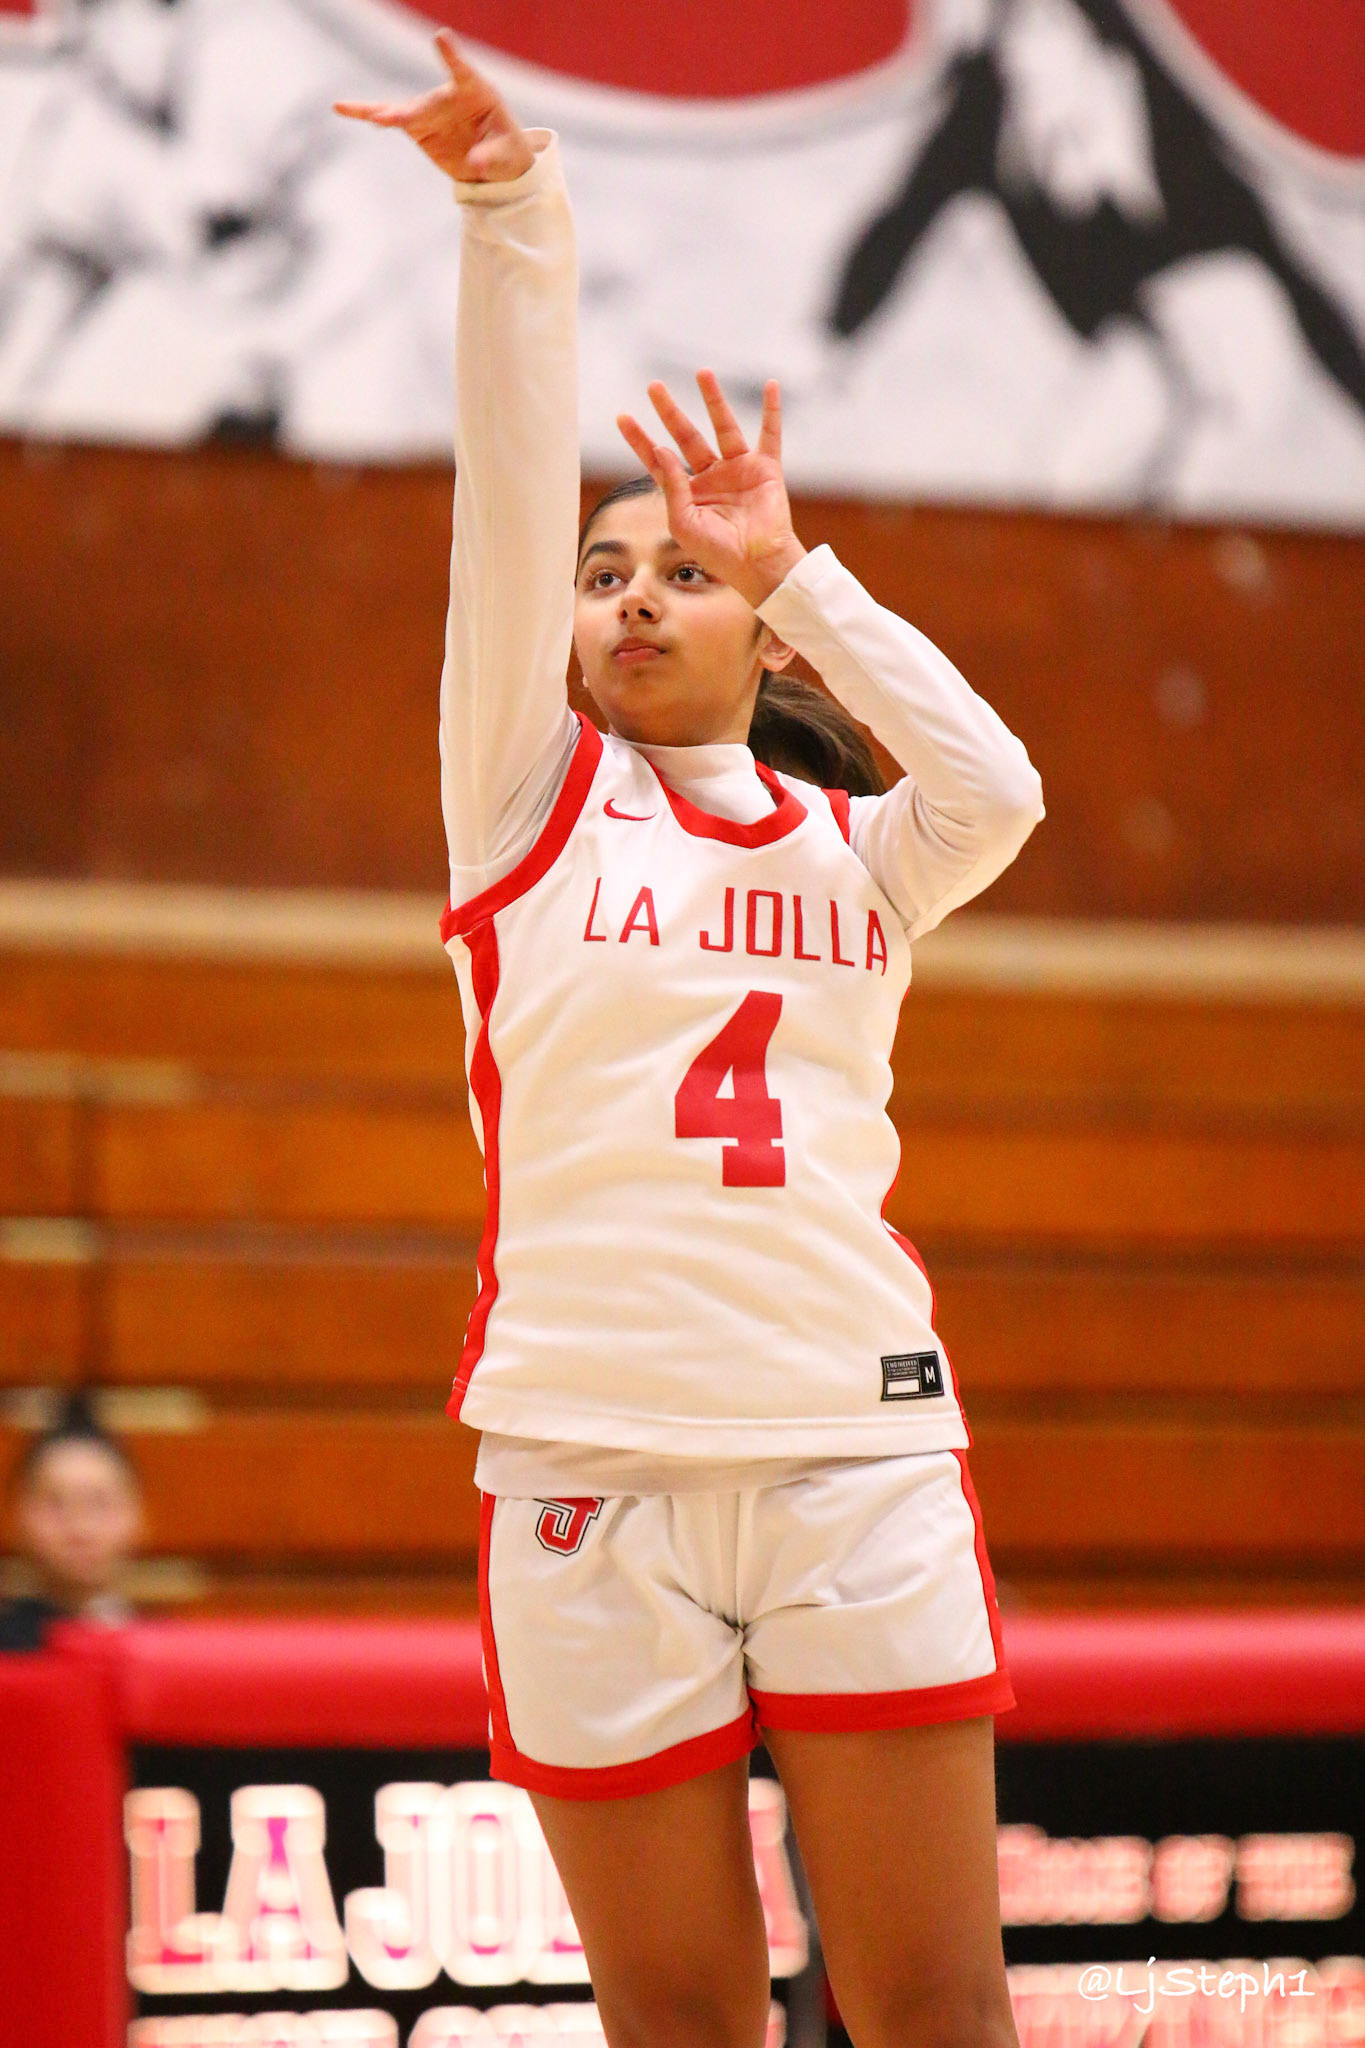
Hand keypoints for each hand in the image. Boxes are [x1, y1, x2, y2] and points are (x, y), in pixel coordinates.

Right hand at [334, 30, 534, 183]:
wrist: (494, 160)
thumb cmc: (506, 148)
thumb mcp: (508, 155)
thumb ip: (491, 156)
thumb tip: (474, 163)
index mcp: (476, 92)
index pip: (463, 71)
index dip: (452, 56)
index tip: (441, 38)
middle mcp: (447, 97)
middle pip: (426, 104)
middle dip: (408, 112)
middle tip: (392, 118)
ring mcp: (428, 111)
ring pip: (400, 110)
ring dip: (383, 115)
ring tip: (367, 116)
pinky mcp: (415, 125)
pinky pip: (387, 119)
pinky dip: (365, 114)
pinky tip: (342, 108)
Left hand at [617, 372, 805, 608]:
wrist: (758, 565)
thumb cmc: (718, 553)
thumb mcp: (684, 523)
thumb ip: (672, 487)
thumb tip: (662, 449)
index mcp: (688, 492)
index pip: (659, 460)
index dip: (640, 440)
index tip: (622, 417)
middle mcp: (711, 476)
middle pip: (686, 436)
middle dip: (669, 411)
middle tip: (653, 386)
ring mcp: (738, 470)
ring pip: (723, 427)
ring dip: (714, 400)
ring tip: (702, 373)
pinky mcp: (765, 469)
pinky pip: (770, 435)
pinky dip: (772, 411)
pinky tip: (770, 386)